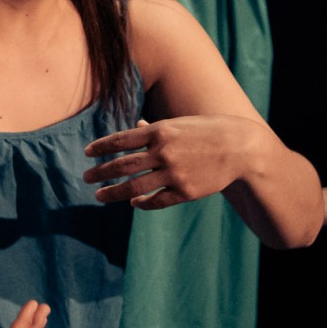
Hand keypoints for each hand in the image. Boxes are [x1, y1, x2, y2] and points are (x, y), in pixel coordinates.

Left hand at [83, 115, 269, 208]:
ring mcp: (174, 173)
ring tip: (99, 196)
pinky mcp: (185, 192)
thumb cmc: (208, 131)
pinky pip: (157, 201)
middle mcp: (164, 152)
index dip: (101, 147)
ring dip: (113, 193)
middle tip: (86, 177)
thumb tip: (135, 127)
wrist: (240, 148)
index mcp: (160, 131)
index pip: (121, 140)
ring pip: (135, 187)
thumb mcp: (180, 124)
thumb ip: (155, 129)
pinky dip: (142, 203)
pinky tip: (133, 203)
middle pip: (122, 165)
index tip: (87, 153)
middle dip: (101, 172)